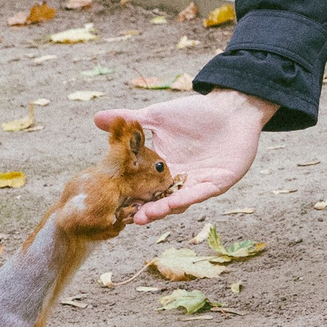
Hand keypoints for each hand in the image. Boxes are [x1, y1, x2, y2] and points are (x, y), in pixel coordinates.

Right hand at [95, 91, 274, 225]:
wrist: (231, 108)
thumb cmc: (194, 113)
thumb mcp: (157, 116)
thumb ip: (129, 119)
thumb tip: (96, 118)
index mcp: (161, 169)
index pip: (141, 187)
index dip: (128, 196)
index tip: (110, 203)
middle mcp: (178, 181)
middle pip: (159, 200)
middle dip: (145, 211)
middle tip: (129, 218)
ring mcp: (198, 184)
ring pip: (178, 201)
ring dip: (163, 209)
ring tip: (146, 216)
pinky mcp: (218, 182)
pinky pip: (201, 193)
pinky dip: (188, 198)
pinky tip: (174, 202)